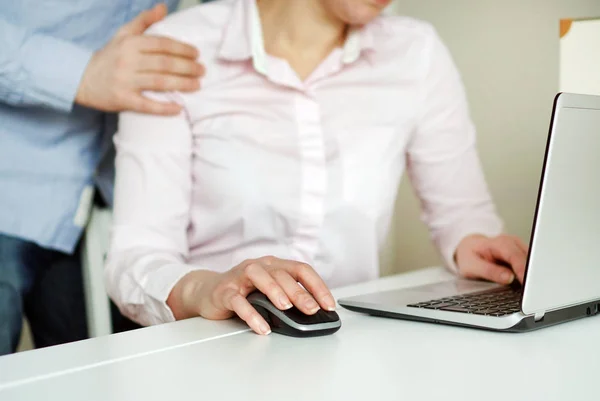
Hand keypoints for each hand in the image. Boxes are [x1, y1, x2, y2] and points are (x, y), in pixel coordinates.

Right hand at [75, 3, 204, 114]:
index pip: (162, 44)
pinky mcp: (122, 99)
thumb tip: (163, 7)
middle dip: (187, 67)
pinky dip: (164, 108)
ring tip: (197, 85)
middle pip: (164, 63)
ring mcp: (125, 81)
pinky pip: (147, 105)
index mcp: (131, 43)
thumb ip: (144, 21)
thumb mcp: (124, 34)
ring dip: (182, 84)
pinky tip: (179, 108)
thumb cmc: (110, 56)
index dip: (182, 48)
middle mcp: (128, 60)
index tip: (196, 54)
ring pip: (159, 82)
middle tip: (202, 70)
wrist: (82, 78)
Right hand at [167, 256, 335, 334]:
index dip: (317, 286)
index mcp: (274, 265)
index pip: (301, 269)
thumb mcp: (268, 291)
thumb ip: (287, 296)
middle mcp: (259, 266)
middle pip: (282, 274)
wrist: (207, 291)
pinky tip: (261, 326)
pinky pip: (238, 301)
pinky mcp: (225, 291)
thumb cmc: (243, 291)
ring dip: (275, 291)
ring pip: (260, 278)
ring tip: (286, 308)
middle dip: (299, 293)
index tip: (329, 304)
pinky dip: (251, 314)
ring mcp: (240, 277)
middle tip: (312, 309)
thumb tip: (313, 313)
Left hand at [454, 234, 528, 284]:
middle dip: (532, 275)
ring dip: (533, 276)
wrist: (468, 248)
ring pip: (533, 263)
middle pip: (528, 259)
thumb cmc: (469, 256)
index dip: (523, 270)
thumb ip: (490, 271)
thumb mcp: (472, 266)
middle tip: (532, 293)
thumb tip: (509, 278)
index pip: (515, 256)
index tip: (528, 284)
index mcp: (499, 243)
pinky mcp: (522, 254)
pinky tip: (527, 285)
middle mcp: (512, 242)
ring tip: (530, 291)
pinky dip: (530, 275)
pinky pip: (530, 265)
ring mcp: (519, 248)